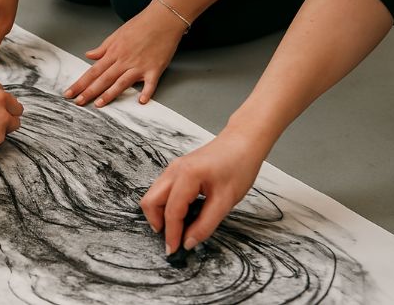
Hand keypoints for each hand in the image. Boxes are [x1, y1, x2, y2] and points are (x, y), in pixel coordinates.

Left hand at [64, 2, 184, 106]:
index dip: (80, 83)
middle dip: (89, 92)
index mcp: (113, 53)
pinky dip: (146, 92)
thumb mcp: (117, 34)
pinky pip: (150, 83)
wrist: (163, 18)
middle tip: (77, 102)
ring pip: (121, 82)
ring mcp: (139, 65)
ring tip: (99, 104)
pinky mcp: (155, 68)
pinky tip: (141, 101)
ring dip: (109, 94)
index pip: (93, 71)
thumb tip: (89, 55)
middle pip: (103, 79)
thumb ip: (102, 48)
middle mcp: (124, 61)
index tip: (69, 93)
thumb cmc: (141, 24)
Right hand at [139, 130, 267, 254]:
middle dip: (157, 223)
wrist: (243, 141)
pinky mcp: (176, 169)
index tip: (174, 251)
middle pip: (150, 201)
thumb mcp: (226, 201)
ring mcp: (172, 168)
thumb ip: (205, 224)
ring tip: (177, 228)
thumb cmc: (239, 166)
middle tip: (172, 239)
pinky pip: (161, 190)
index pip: (171, 211)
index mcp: (186, 176)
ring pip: (153, 195)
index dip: (172, 234)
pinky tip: (182, 213)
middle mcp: (173, 171)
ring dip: (160, 214)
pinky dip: (165, 205)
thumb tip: (188, 242)